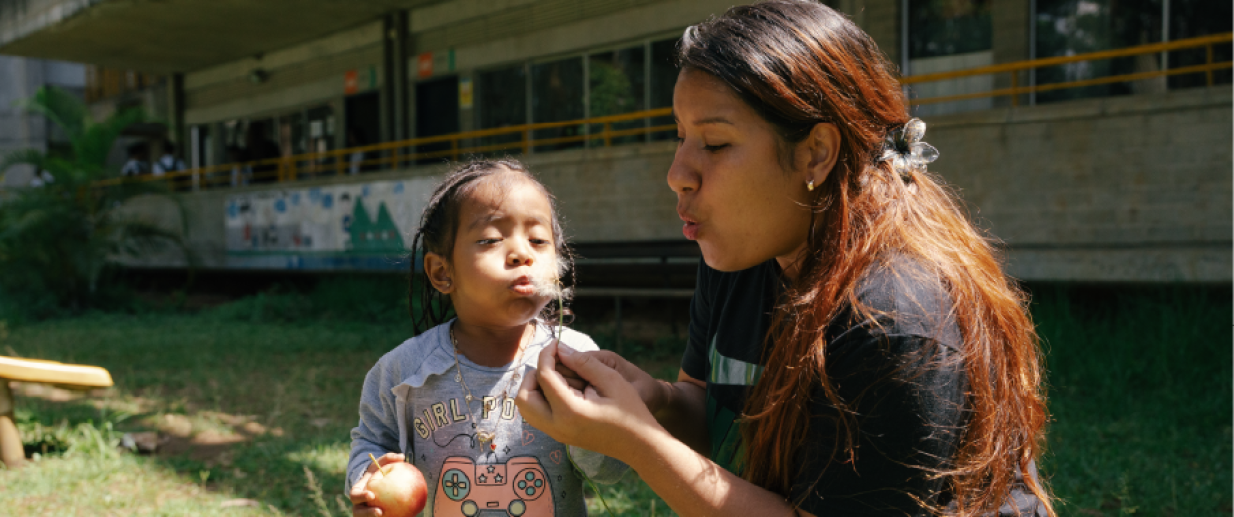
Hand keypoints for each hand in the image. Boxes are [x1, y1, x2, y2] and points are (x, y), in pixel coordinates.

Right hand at [348, 452, 403, 515]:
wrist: (377, 483)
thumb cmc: (378, 472)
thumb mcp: (381, 464)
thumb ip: (389, 458)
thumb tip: (402, 456)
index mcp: (358, 491)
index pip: (355, 495)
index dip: (361, 497)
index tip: (372, 495)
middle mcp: (359, 504)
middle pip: (358, 512)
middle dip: (367, 513)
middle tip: (380, 512)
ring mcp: (364, 512)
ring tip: (387, 516)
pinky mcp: (372, 515)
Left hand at [515, 339, 660, 458]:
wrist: (639, 445)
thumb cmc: (631, 411)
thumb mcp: (612, 380)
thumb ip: (584, 362)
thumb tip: (561, 349)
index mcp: (570, 411)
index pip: (544, 377)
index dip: (546, 355)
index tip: (556, 344)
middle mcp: (557, 426)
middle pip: (523, 396)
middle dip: (534, 374)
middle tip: (554, 363)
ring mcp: (556, 434)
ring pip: (526, 408)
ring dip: (535, 387)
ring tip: (557, 375)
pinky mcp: (559, 436)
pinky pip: (537, 415)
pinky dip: (541, 398)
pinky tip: (562, 388)